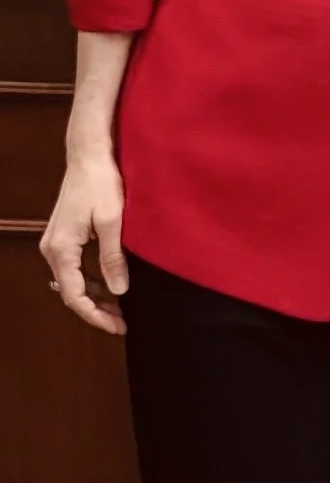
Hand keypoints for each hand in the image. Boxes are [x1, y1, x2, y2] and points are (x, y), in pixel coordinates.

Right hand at [40, 143, 129, 335]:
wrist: (88, 156)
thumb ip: (113, 258)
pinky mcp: (64, 238)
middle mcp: (52, 250)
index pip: (75, 296)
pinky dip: (91, 280)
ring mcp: (56, 244)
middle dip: (97, 310)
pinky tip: (111, 285)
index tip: (119, 326)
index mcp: (61, 250)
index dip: (96, 316)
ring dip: (95, 296)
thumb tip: (119, 291)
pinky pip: (75, 268)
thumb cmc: (101, 184)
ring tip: (121, 308)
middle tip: (123, 322)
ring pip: (73, 282)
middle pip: (71, 293)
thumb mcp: (113, 222)